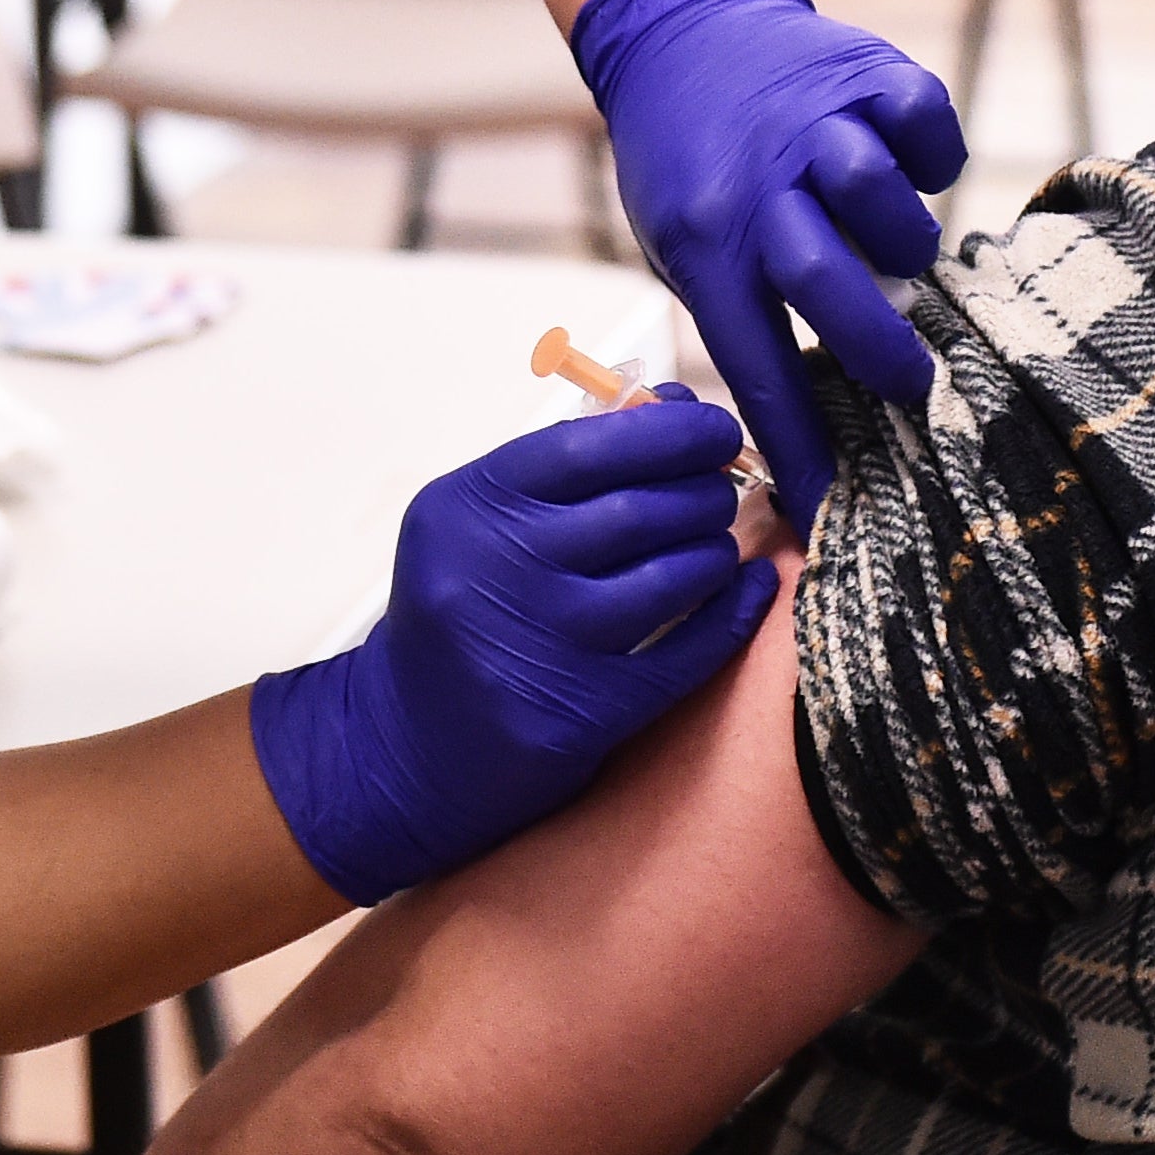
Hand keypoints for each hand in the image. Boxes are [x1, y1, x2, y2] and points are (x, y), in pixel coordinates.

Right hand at [249, 395, 772, 904]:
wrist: (406, 744)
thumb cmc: (460, 610)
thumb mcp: (479, 523)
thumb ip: (566, 466)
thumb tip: (677, 410)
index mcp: (469, 508)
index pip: (588, 447)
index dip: (669, 432)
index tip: (715, 429)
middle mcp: (498, 571)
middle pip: (638, 511)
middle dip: (702, 491)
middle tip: (721, 489)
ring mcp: (539, 646)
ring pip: (669, 579)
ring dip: (712, 552)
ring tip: (714, 546)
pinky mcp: (579, 714)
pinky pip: (685, 654)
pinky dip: (733, 614)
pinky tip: (748, 590)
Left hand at [572, 0, 965, 522]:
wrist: (683, 29)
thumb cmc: (689, 163)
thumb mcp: (681, 243)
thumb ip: (738, 310)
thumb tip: (800, 426)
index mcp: (705, 244)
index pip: (753, 364)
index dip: (797, 443)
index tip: (833, 508)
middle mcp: (758, 186)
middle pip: (824, 282)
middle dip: (878, 349)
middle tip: (909, 380)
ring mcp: (814, 123)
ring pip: (878, 197)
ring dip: (901, 239)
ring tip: (895, 249)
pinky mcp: (866, 72)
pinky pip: (925, 124)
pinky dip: (934, 157)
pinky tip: (916, 168)